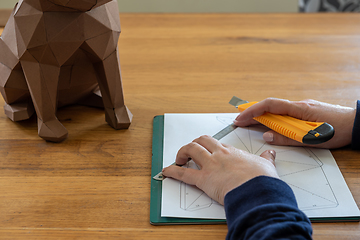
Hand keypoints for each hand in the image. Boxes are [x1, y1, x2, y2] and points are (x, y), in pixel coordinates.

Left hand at [162, 135, 278, 204]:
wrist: (259, 190)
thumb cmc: (262, 179)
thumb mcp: (266, 165)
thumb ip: (266, 158)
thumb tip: (271, 153)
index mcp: (231, 152)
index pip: (215, 143)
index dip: (209, 145)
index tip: (207, 149)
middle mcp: (219, 154)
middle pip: (201, 141)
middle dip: (193, 144)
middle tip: (190, 152)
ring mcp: (210, 165)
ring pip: (191, 150)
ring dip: (182, 153)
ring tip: (179, 159)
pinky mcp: (204, 179)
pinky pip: (184, 174)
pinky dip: (173, 172)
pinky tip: (166, 171)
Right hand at [234, 98, 355, 148]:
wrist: (357, 122)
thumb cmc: (339, 129)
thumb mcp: (312, 138)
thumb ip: (287, 138)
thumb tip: (267, 136)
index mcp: (298, 109)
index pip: (270, 105)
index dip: (253, 111)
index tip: (240, 118)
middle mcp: (298, 105)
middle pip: (270, 106)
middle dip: (252, 113)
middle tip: (238, 121)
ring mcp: (302, 108)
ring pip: (276, 110)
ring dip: (261, 116)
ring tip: (249, 124)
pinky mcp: (305, 112)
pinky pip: (284, 113)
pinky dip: (272, 117)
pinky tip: (269, 124)